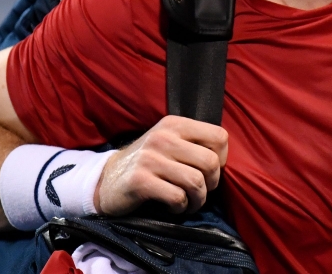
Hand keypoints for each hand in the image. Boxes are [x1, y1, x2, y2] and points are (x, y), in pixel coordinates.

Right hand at [95, 115, 227, 215]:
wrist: (106, 180)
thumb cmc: (148, 163)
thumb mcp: (170, 143)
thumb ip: (195, 144)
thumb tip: (225, 159)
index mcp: (175, 124)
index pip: (219, 137)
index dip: (222, 159)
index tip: (209, 171)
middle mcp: (163, 136)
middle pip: (211, 163)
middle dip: (212, 184)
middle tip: (201, 191)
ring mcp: (150, 158)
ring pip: (196, 182)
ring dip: (198, 200)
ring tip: (189, 203)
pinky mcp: (140, 180)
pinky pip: (177, 197)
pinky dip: (181, 207)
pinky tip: (173, 206)